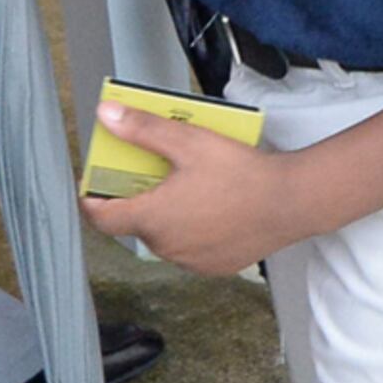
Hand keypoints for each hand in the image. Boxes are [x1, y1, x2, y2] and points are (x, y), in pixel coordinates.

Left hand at [82, 103, 293, 278]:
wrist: (290, 203)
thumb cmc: (241, 173)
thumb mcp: (189, 142)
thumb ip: (143, 129)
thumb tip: (106, 115)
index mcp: (152, 218)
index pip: (101, 218)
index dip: (91, 201)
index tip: (92, 188)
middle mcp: (165, 246)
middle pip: (136, 224)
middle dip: (138, 200)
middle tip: (155, 174)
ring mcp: (189, 261)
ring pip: (164, 238)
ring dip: (166, 217)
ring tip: (188, 190)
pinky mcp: (213, 267)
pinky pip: (190, 250)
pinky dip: (192, 232)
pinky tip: (212, 210)